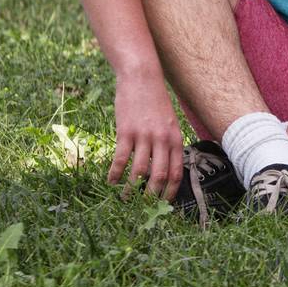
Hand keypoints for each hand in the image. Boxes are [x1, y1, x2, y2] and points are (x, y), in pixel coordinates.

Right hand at [109, 74, 183, 199]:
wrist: (142, 78)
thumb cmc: (156, 102)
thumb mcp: (170, 122)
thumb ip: (169, 143)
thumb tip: (166, 167)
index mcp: (176, 138)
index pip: (177, 171)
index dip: (171, 191)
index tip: (165, 204)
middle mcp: (163, 139)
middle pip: (160, 175)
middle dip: (152, 196)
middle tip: (144, 208)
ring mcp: (144, 136)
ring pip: (139, 171)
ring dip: (131, 189)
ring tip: (124, 199)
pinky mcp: (126, 132)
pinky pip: (121, 159)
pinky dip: (115, 173)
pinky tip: (110, 182)